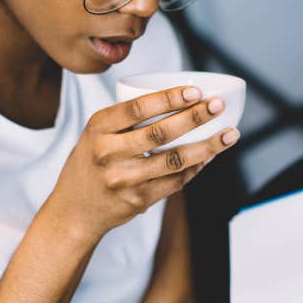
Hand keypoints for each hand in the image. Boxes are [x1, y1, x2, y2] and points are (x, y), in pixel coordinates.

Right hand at [43, 85, 238, 240]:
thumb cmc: (90, 164)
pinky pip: (174, 182)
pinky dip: (195, 168)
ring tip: (229, 135)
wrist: (73, 212)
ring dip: (207, 147)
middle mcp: (108, 153)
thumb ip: (125, 120)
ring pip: (174, 160)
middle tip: (217, 106)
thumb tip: (178, 102)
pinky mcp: (138, 200)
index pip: (136, 108)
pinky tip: (210, 157)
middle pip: (160, 133)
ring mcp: (124, 179)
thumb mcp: (94, 134)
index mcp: (97, 129)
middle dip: (194, 117)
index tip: (195, 91)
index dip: (169, 98)